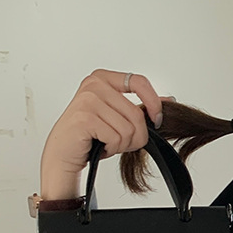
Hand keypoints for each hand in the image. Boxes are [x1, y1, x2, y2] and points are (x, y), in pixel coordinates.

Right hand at [41, 69, 172, 177]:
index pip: (139, 82)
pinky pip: (116, 138)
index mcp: (103, 78)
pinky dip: (111, 149)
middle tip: (119, 142)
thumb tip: (169, 99)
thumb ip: (140, 106)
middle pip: (136, 114)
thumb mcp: (118, 116)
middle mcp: (94, 84)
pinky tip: (99, 146)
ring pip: (128, 129)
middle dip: (135, 136)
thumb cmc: (90, 135)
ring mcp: (87, 100)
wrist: (63, 154)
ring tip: (106, 142)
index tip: (157, 119)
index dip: (154, 103)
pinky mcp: (84, 118)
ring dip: (122, 144)